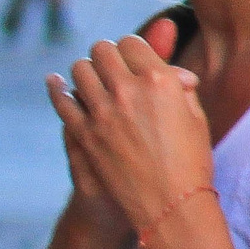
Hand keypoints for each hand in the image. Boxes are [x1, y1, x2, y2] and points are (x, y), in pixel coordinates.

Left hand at [46, 27, 211, 244]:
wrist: (169, 206)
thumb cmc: (190, 161)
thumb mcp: (194, 114)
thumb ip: (177, 80)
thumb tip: (171, 59)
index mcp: (159, 80)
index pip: (132, 42)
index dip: (131, 49)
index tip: (130, 59)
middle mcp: (127, 90)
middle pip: (102, 50)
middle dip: (107, 55)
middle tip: (110, 66)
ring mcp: (101, 112)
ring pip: (79, 69)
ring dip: (86, 70)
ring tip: (91, 79)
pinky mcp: (83, 134)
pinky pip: (63, 100)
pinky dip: (57, 89)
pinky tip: (55, 83)